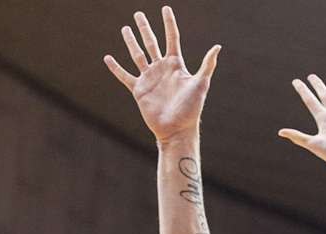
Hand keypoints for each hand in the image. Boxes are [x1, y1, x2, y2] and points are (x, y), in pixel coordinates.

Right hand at [104, 6, 220, 143]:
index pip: (172, 38)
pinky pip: (125, 76)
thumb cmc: (191, 109)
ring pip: (137, 55)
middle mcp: (161, 69)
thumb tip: (217, 46)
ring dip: (131, 42)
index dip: (169, 23)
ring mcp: (149, 79)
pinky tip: (107, 58)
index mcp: (175, 65)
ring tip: (125, 28)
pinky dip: (116, 68)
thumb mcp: (201, 84)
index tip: (165, 8)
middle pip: (151, 43)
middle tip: (138, 14)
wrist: (177, 130)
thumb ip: (207, 65)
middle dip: (145, 28)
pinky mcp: (139, 90)